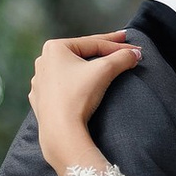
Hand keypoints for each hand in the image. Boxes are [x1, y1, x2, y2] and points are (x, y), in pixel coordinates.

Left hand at [29, 30, 139, 171]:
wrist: (61, 131)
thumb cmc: (78, 97)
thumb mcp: (105, 70)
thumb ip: (122, 58)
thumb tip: (134, 55)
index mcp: (54, 48)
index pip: (94, 44)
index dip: (118, 45)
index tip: (134, 48)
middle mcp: (43, 61)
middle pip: (82, 54)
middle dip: (104, 52)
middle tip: (122, 45)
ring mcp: (41, 81)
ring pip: (72, 70)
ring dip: (90, 67)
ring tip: (105, 65)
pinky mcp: (42, 100)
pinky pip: (64, 86)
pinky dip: (77, 84)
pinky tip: (85, 86)